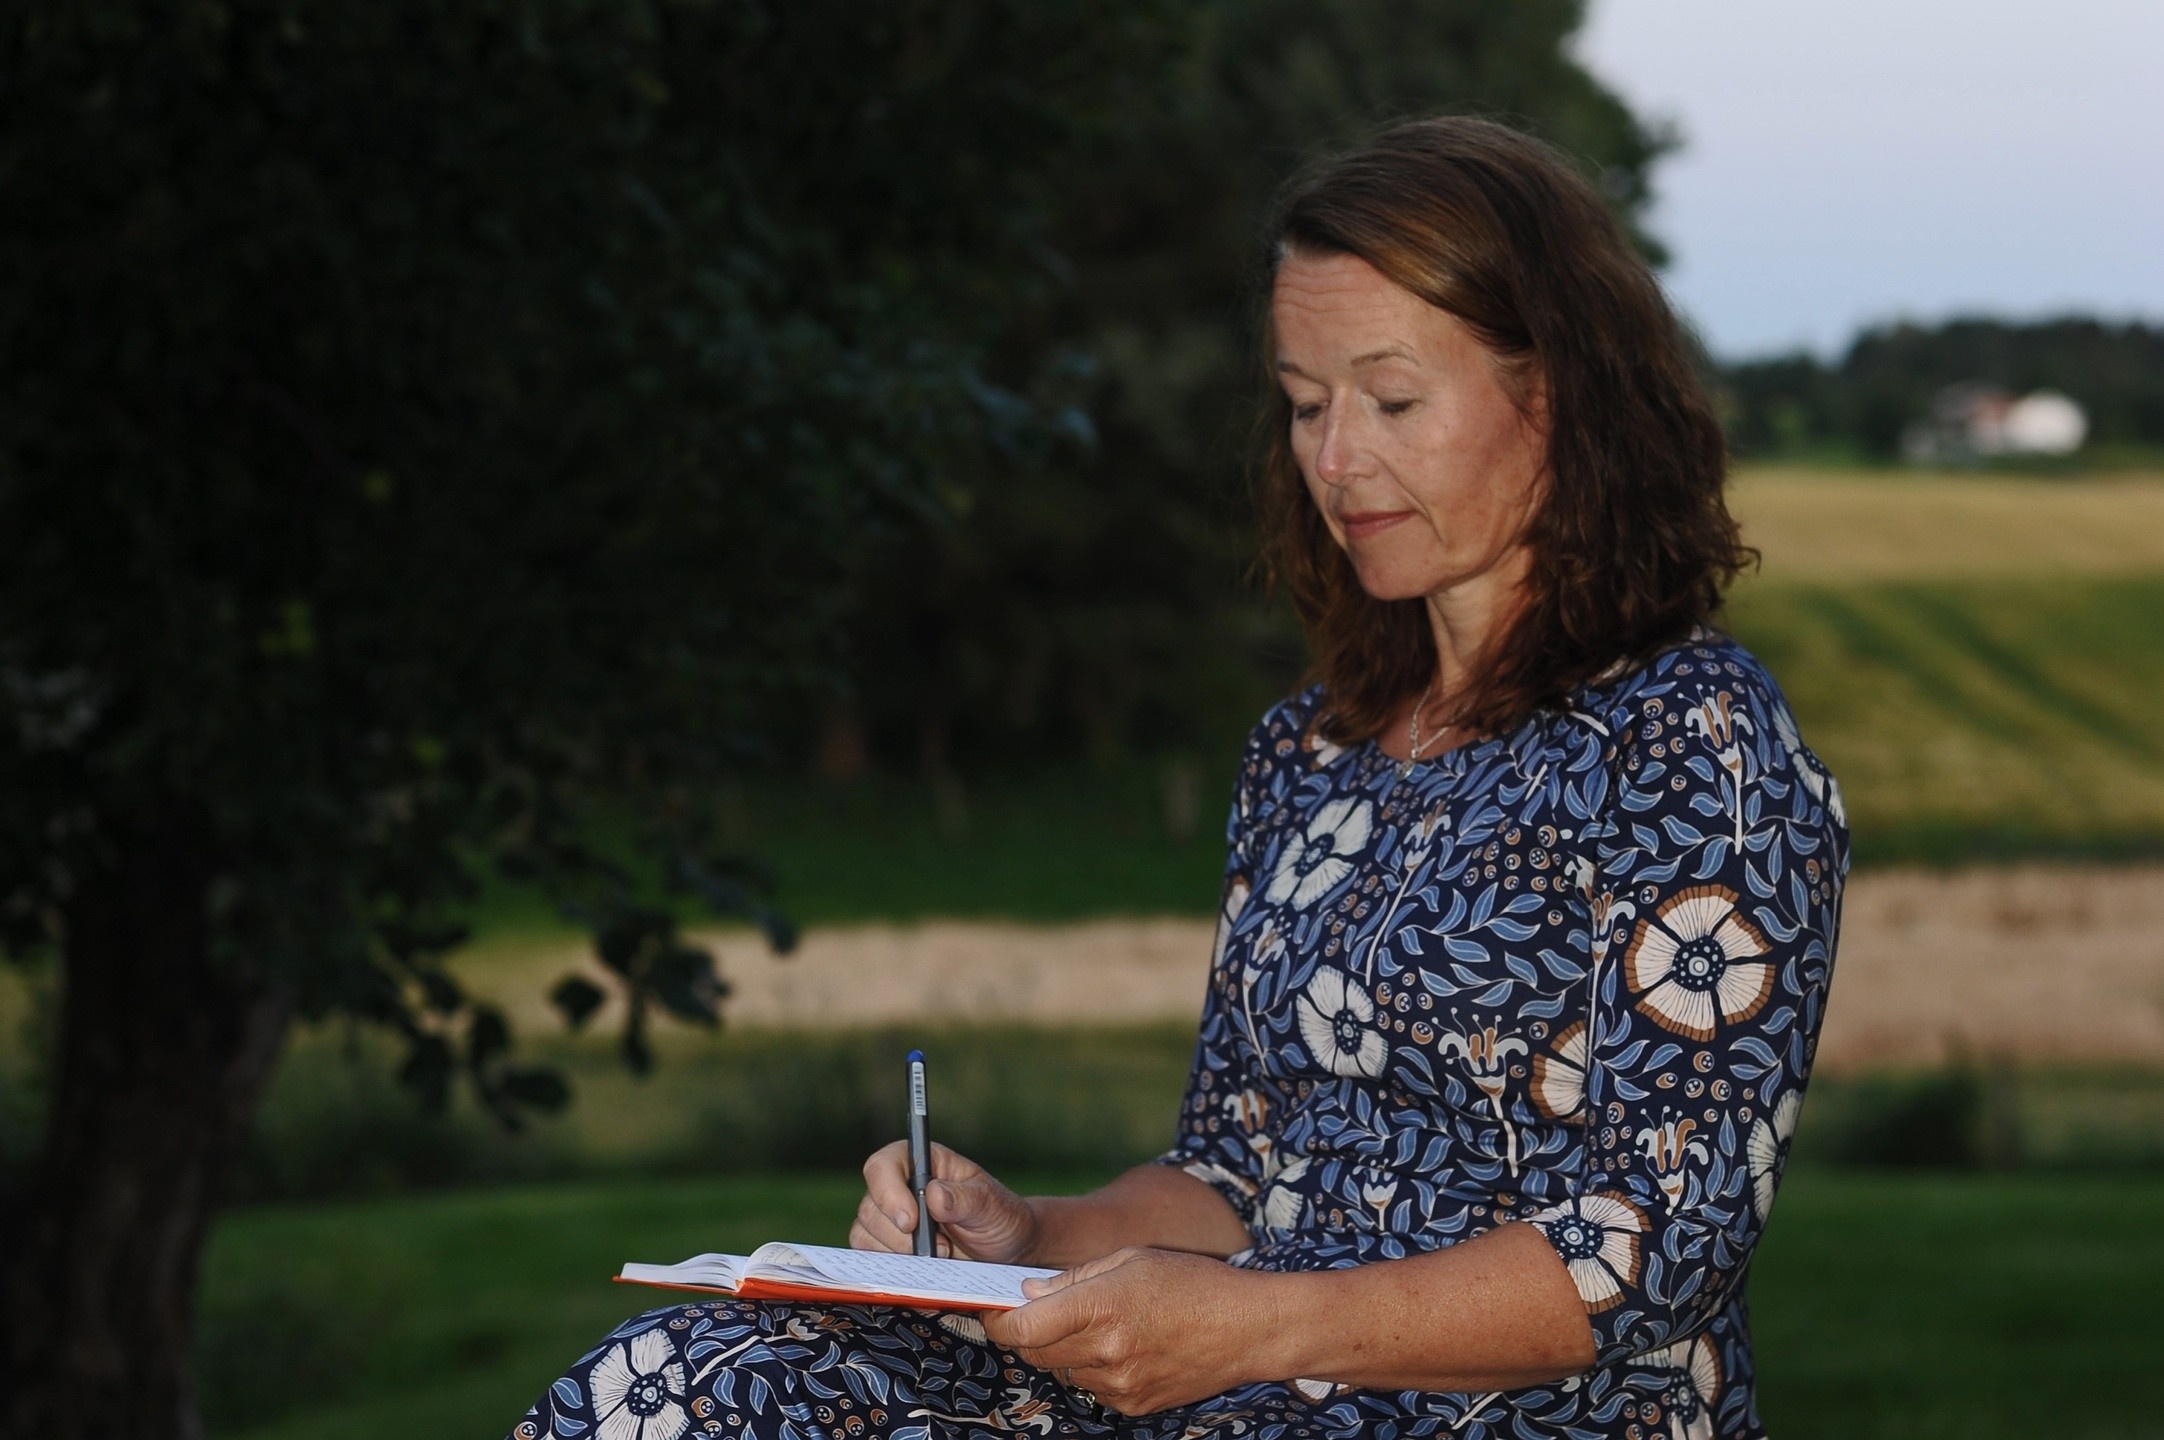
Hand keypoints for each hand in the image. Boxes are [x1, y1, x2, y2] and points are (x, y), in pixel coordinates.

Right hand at [851, 1140, 1038, 1263]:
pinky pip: (867, 1254)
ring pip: (864, 1233)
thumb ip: (965, 1199)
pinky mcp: (886, 1245)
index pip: (883, 1166)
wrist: (1006, 1250)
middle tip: (943, 1247)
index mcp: (922, 1162)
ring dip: (899, 1252)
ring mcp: (889, 1216)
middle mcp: (899, 1186)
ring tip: (940, 1255)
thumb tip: (934, 1195)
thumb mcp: (992, 1205)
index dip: (889, 1193)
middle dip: (902, 1235)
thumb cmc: (1000, 1217)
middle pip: (871, 1206)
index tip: (912, 1222)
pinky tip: (923, 1266)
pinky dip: (891, 1265)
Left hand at [980, 1247, 1282, 1414]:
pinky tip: (1123, 1347)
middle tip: (1040, 1312)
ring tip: (1100, 1326)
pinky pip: (1092, 1389)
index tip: (994, 1310)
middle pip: (1035, 1352)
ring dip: (1064, 1351)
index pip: (1024, 1327)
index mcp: (1103, 1305)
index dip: (1000, 1321)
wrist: (1247, 1329)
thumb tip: (1028, 1294)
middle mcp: (1107, 1350)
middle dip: (1029, 1333)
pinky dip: (1094, 1370)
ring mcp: (1120, 1384)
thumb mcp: (1131, 1259)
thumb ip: (1074, 1278)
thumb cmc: (1192, 1281)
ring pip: (1063, 1370)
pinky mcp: (1134, 1405)